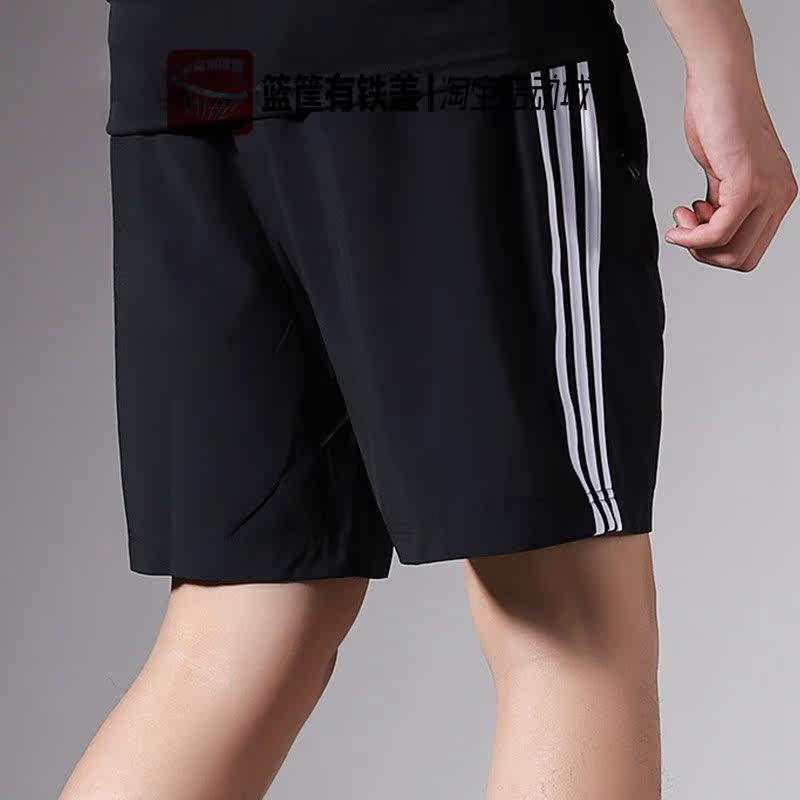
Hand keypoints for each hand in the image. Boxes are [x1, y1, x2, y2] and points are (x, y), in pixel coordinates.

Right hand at [665, 66, 796, 271]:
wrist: (720, 83)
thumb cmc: (719, 118)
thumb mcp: (722, 173)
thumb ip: (721, 204)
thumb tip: (707, 230)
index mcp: (777, 194)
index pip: (750, 250)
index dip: (715, 250)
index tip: (694, 228)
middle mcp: (780, 195)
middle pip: (741, 258)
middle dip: (704, 253)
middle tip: (685, 228)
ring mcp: (768, 191)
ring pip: (731, 251)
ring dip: (696, 245)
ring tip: (682, 219)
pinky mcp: (749, 185)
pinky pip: (719, 232)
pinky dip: (692, 237)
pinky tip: (678, 223)